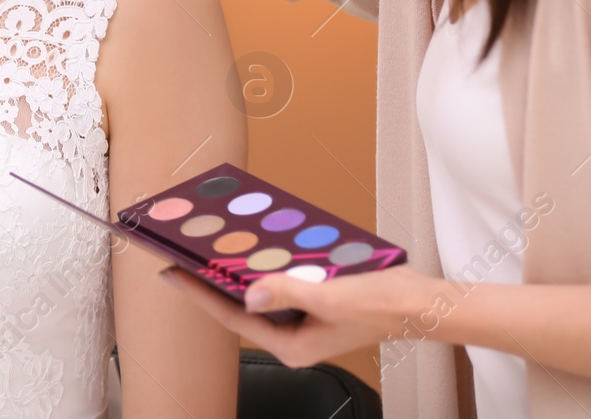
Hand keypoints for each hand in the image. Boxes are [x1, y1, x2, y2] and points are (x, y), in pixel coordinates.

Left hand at [159, 265, 441, 368]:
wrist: (417, 301)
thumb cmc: (379, 305)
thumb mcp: (328, 298)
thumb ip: (286, 293)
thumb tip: (249, 293)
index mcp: (291, 345)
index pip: (233, 317)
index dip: (200, 292)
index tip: (173, 271)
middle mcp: (293, 336)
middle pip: (243, 306)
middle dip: (216, 280)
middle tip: (188, 254)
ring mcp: (304, 321)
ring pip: (262, 293)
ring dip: (241, 270)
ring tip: (215, 246)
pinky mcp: (315, 304)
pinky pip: (283, 283)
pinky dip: (270, 265)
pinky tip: (259, 244)